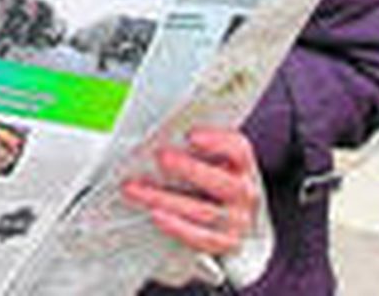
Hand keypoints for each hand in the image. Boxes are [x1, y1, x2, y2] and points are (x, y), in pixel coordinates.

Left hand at [121, 127, 260, 257]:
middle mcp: (244, 193)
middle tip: (161, 156)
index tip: (191, 135)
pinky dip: (177, 227)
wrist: (225, 220)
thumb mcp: (206, 161)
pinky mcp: (226, 243)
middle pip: (223, 182)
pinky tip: (154, 214)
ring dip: (164, 198)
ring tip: (133, 188)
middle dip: (190, 169)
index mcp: (241, 166)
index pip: (238, 150)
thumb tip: (150, 138)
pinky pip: (202, 238)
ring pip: (203, 211)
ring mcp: (237, 221)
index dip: (218, 142)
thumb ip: (186, 149)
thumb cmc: (205, 180)